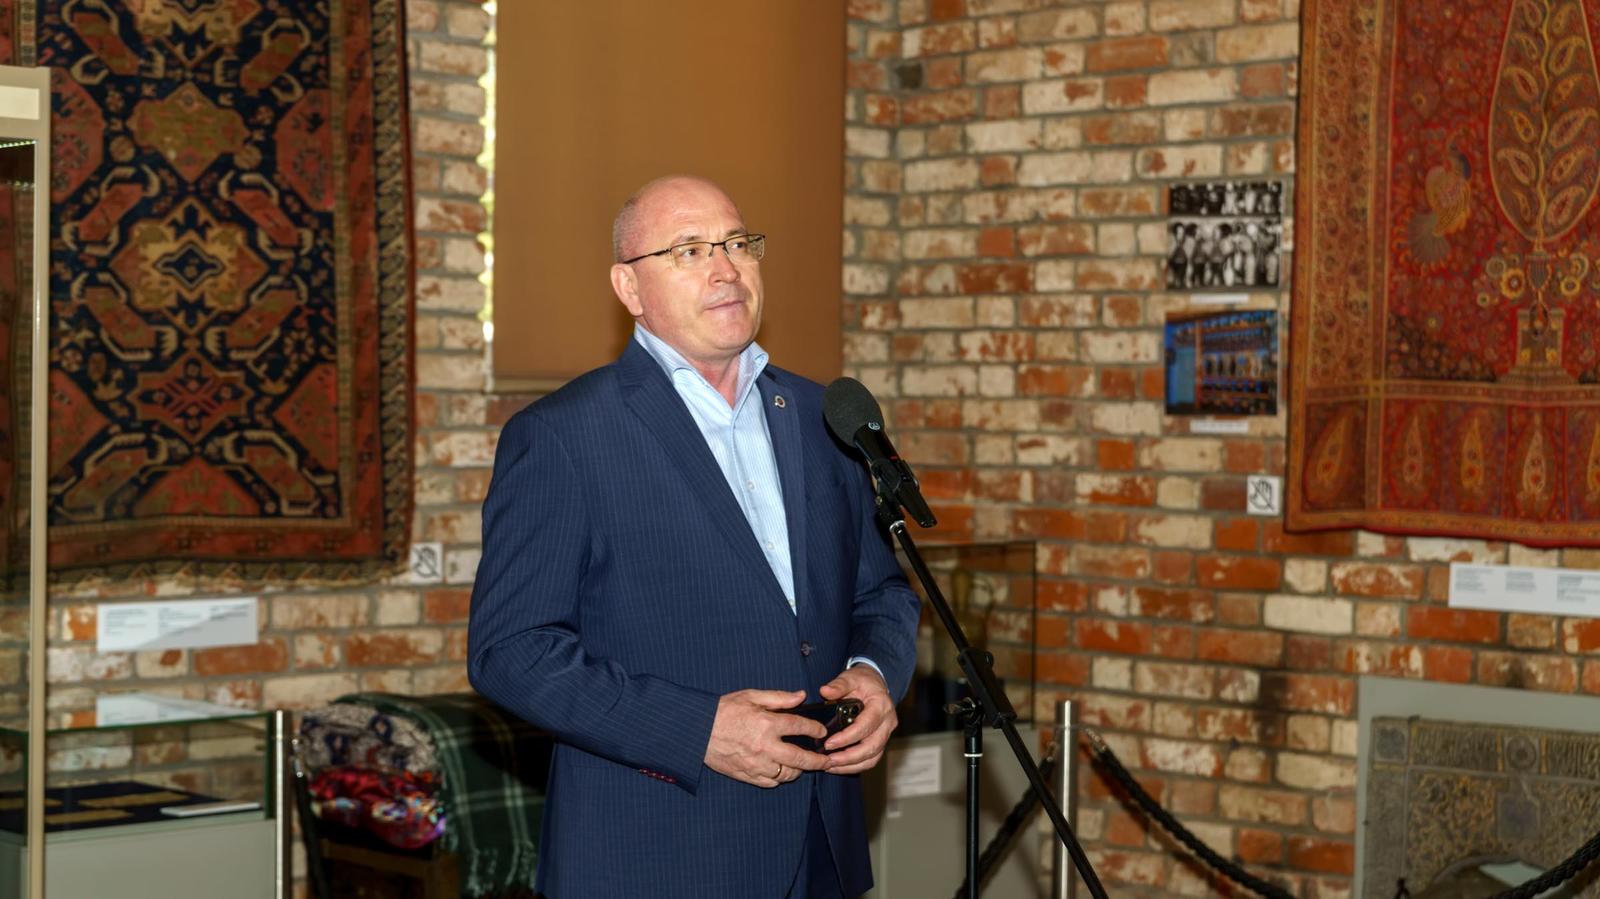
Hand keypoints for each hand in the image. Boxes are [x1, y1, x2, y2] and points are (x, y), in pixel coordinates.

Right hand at [704, 689, 830, 787]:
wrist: (697, 730)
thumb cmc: (723, 710)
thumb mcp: (751, 696)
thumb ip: (779, 697)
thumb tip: (801, 696)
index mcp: (767, 724)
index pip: (800, 727)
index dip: (816, 729)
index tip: (822, 731)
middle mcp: (765, 747)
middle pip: (800, 758)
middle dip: (818, 761)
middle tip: (827, 761)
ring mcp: (756, 764)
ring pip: (787, 774)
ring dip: (798, 770)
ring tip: (803, 765)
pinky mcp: (747, 775)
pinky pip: (771, 782)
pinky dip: (780, 778)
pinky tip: (782, 771)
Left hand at [818, 665, 896, 774]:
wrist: (876, 684)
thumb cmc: (863, 681)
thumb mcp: (850, 677)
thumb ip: (838, 685)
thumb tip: (825, 691)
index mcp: (881, 705)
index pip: (866, 726)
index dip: (847, 738)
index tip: (829, 743)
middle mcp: (888, 722)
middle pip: (871, 747)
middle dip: (849, 757)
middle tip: (828, 760)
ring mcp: (886, 734)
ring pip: (872, 757)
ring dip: (851, 765)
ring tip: (830, 766)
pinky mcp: (881, 742)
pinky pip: (871, 759)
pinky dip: (855, 766)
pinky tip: (838, 766)